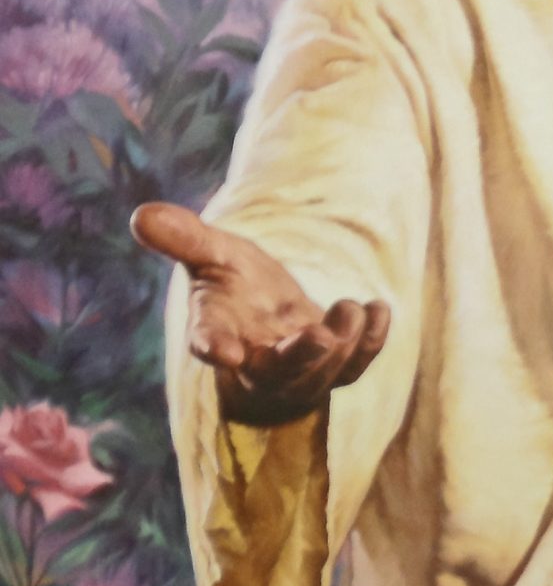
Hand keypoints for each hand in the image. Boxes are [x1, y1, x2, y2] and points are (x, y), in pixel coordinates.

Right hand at [131, 202, 391, 426]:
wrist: (270, 316)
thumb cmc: (235, 286)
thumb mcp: (212, 256)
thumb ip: (184, 239)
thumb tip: (141, 214)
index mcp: (218, 332)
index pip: (210, 343)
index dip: (215, 347)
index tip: (223, 353)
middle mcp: (258, 360)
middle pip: (279, 370)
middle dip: (301, 356)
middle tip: (318, 336)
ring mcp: (300, 370)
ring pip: (323, 371)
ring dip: (343, 342)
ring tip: (350, 308)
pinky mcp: (335, 368)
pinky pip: (356, 366)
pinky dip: (371, 342)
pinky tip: (378, 310)